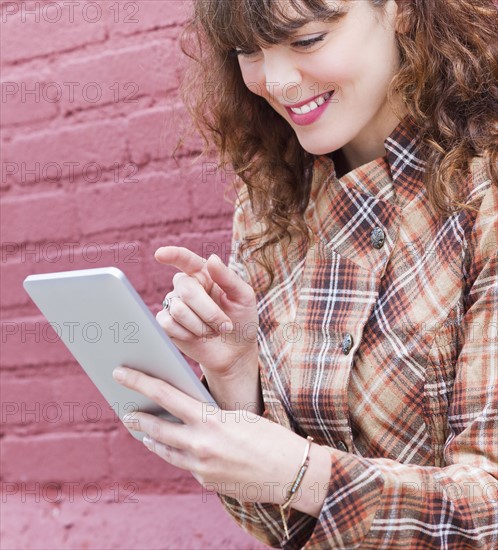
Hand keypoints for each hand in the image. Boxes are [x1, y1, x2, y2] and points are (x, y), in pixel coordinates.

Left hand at [112, 366, 330, 514]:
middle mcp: (200, 445)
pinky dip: (177, 453)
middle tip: (125, 411)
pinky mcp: (206, 482)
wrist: (291, 473)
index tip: (120, 372)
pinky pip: (184, 465)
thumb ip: (208, 415)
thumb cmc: (269, 436)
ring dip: (151, 438)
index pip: (164, 395)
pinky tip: (176, 447)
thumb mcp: (237, 415)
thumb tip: (186, 413)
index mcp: (209, 419)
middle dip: (137, 417)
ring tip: (143, 431)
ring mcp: (200, 467)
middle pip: (156, 427)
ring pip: (165, 450)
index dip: (138, 381)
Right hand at [155, 246, 258, 378]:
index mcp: (204, 273)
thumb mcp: (244, 297)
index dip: (173, 255)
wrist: (235, 352)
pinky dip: (188, 334)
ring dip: (201, 326)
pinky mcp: (166, 323)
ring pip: (179, 310)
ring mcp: (174, 303)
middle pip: (187, 290)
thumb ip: (229, 277)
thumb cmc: (241, 320)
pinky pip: (168, 324)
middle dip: (209, 312)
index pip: (185, 259)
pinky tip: (196, 337)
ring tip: (212, 331)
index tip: (160, 254)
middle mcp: (185, 286)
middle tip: (225, 325)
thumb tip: (212, 259)